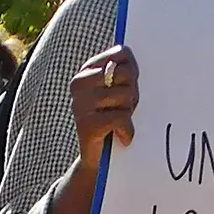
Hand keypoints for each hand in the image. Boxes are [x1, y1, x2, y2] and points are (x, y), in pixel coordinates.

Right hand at [70, 45, 138, 168]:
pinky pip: (120, 117)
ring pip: (125, 95)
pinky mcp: (87, 124)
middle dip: (133, 93)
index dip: (134, 71)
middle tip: (125, 109)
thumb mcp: (120, 91)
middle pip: (126, 74)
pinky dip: (128, 130)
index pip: (122, 53)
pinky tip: (123, 137)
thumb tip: (132, 63)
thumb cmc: (114, 120)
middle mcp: (79, 84)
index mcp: (87, 71)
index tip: (128, 86)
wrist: (99, 159)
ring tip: (121, 122)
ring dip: (130, 112)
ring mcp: (80, 104)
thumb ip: (125, 72)